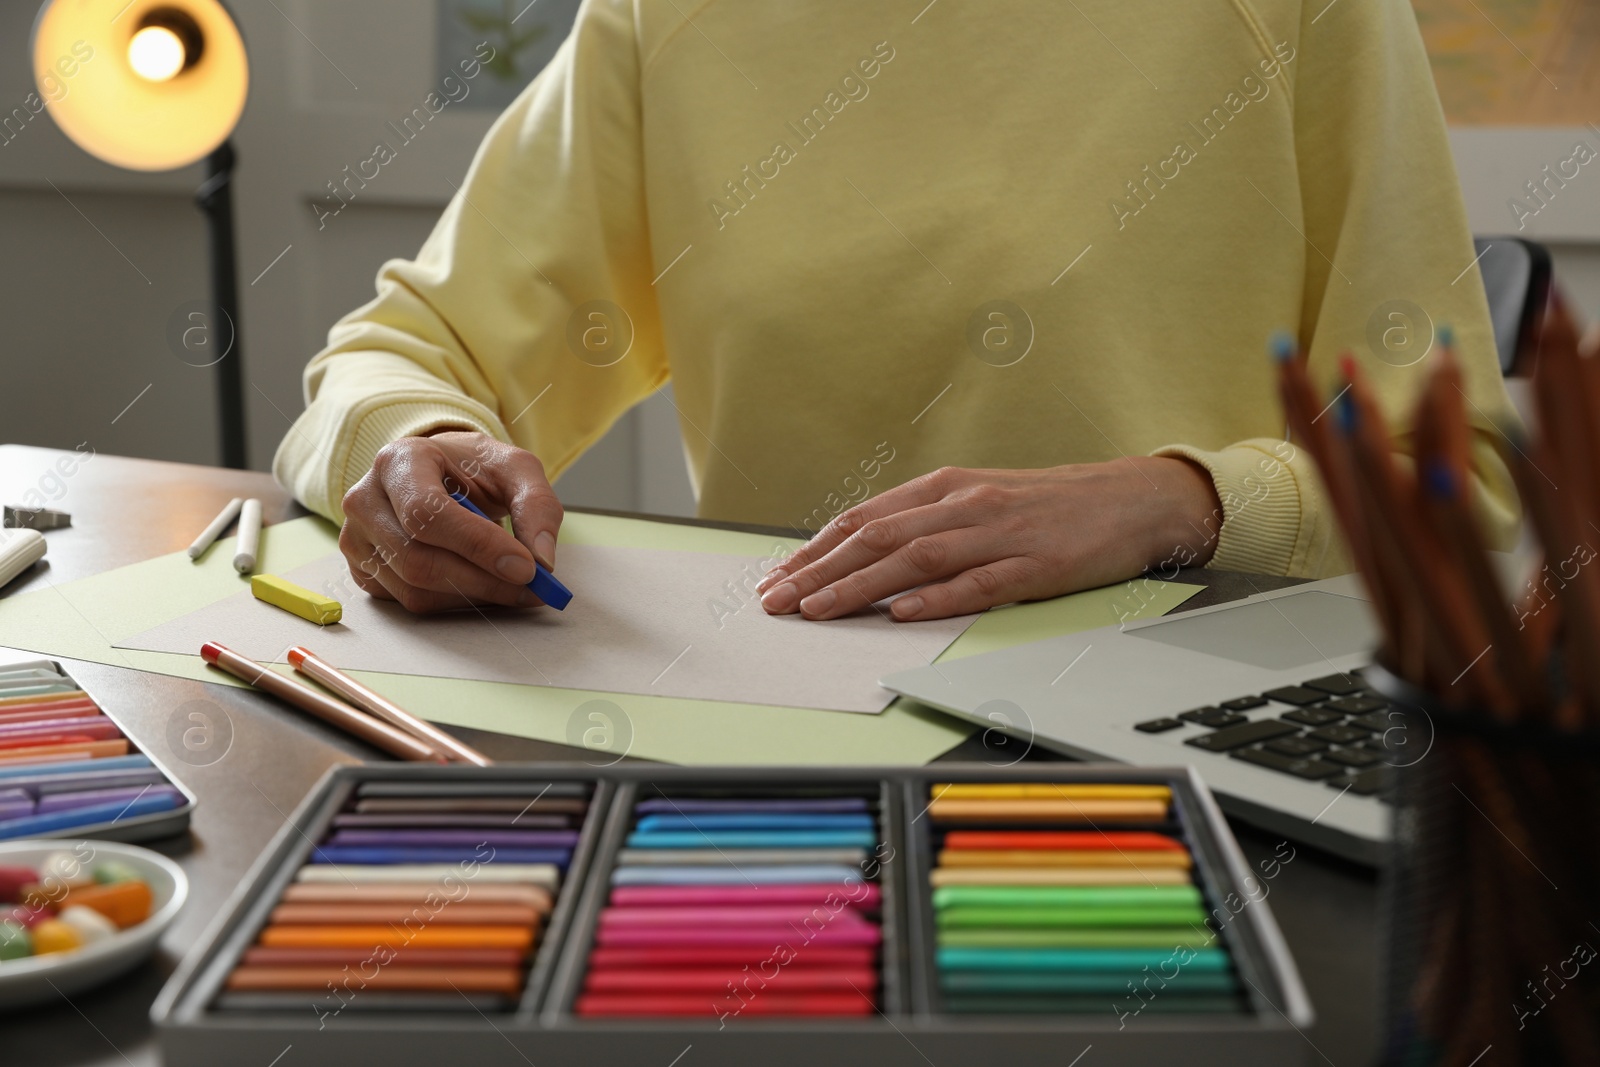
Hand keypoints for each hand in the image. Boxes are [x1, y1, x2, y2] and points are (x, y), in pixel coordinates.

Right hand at [339, 430, 563, 612]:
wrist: (438, 472)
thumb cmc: (472, 469)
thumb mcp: (513, 469)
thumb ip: (536, 505)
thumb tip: (542, 561)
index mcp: (398, 461)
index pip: (427, 513)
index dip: (477, 546)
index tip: (526, 568)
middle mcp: (365, 499)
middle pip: (418, 559)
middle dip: (483, 581)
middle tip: (531, 590)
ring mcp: (356, 539)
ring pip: (414, 588)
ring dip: (473, 597)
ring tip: (513, 587)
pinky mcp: (363, 570)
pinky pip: (409, 602)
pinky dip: (454, 603)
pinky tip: (480, 586)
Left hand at [757, 459, 1220, 621]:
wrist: (1133, 499)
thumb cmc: (1051, 506)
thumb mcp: (980, 501)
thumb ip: (928, 523)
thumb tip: (867, 553)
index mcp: (947, 489)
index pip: (865, 519)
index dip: (816, 549)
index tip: (778, 577)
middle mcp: (965, 505)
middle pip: (878, 537)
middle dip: (820, 572)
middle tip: (777, 601)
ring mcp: (1000, 535)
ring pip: (916, 558)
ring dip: (859, 586)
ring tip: (818, 610)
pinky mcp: (1036, 566)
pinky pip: (979, 583)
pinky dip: (937, 598)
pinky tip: (902, 613)